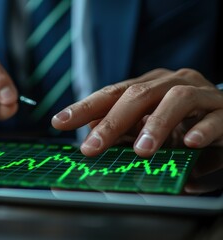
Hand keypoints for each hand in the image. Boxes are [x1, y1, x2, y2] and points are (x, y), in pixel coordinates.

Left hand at [52, 68, 222, 156]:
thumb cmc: (183, 123)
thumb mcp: (147, 127)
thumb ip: (124, 129)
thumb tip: (90, 134)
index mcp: (149, 86)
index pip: (112, 94)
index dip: (85, 107)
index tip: (59, 121)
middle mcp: (172, 83)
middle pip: (137, 95)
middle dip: (111, 122)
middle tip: (91, 147)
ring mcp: (201, 94)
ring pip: (176, 99)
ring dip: (156, 125)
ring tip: (141, 151)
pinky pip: (215, 118)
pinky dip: (201, 129)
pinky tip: (189, 143)